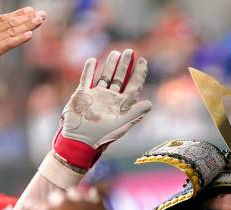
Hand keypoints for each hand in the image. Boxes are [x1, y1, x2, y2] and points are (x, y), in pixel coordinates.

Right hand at [0, 7, 44, 81]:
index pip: (2, 19)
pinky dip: (19, 39)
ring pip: (12, 31)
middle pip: (10, 22)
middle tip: (42, 14)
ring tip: (40, 20)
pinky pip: (8, 44)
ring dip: (28, 26)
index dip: (17, 15)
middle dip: (28, 18)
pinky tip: (30, 35)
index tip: (29, 11)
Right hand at [4, 187, 118, 209]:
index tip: (27, 206)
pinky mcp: (97, 202)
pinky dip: (92, 196)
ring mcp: (81, 200)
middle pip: (54, 197)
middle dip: (52, 202)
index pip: (33, 205)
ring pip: (73, 192)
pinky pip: (94, 193)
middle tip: (53, 208)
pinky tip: (92, 200)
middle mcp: (63, 201)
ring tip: (72, 203)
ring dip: (71, 197)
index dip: (30, 207)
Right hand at [54, 49, 151, 169]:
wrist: (80, 138)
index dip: (139, 73)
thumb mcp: (121, 123)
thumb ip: (135, 113)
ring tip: (115, 53)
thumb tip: (150, 104)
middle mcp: (110, 98)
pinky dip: (89, 69)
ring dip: (110, 65)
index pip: (133, 85)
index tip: (143, 60)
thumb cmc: (103, 134)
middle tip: (130, 51)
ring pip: (105, 76)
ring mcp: (97, 95)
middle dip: (125, 65)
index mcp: (122, 104)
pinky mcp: (83, 94)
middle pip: (120, 78)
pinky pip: (87, 79)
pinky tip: (93, 60)